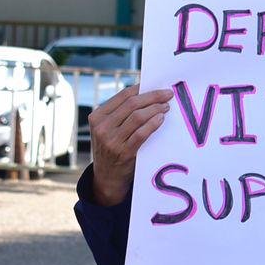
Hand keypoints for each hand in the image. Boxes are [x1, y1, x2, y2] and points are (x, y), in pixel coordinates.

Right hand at [88, 85, 172, 205]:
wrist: (107, 177)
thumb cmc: (111, 148)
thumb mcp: (107, 129)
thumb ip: (119, 113)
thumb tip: (145, 92)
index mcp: (97, 116)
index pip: (123, 96)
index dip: (142, 89)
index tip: (157, 87)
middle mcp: (102, 127)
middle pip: (132, 104)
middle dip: (153, 97)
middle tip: (168, 95)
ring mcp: (112, 140)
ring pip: (138, 116)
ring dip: (155, 109)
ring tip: (166, 107)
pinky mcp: (124, 152)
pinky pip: (142, 133)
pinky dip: (153, 123)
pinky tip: (161, 119)